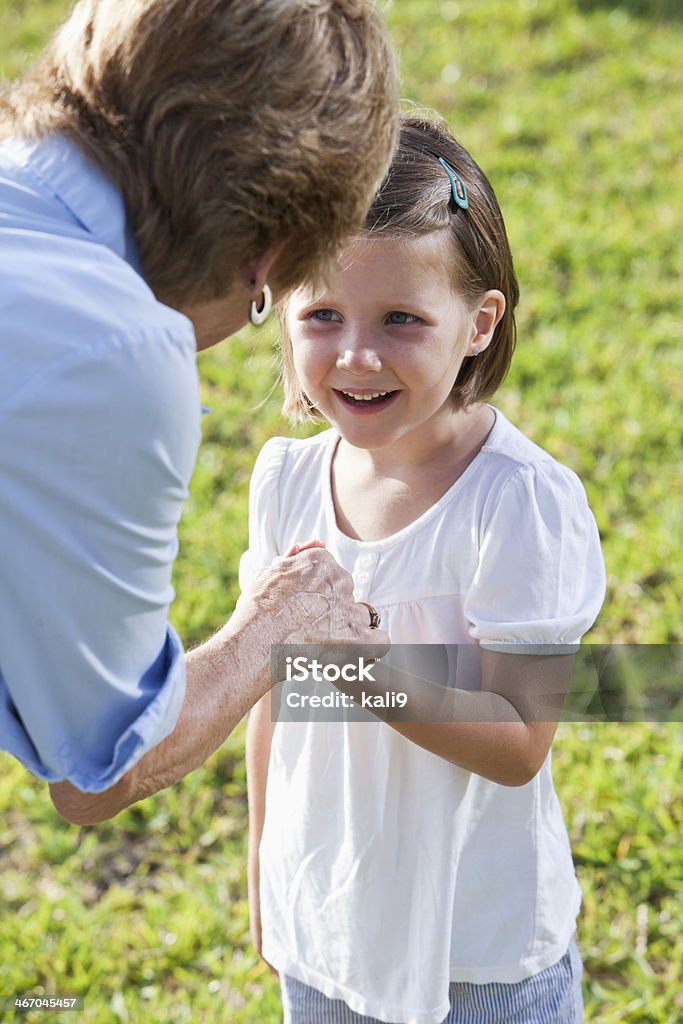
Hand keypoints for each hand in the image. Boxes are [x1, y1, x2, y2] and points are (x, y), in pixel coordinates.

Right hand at [244, 544, 388, 651]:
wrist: (258, 639)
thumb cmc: (257, 609)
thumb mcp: (269, 572)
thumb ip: (294, 558)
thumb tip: (316, 545)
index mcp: (320, 562)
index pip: (331, 574)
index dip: (319, 592)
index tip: (307, 606)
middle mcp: (340, 581)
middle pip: (346, 594)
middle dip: (334, 609)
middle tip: (312, 627)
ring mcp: (350, 609)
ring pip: (361, 616)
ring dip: (349, 629)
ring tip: (326, 645)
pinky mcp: (358, 638)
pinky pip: (380, 641)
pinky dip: (372, 649)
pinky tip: (359, 655)